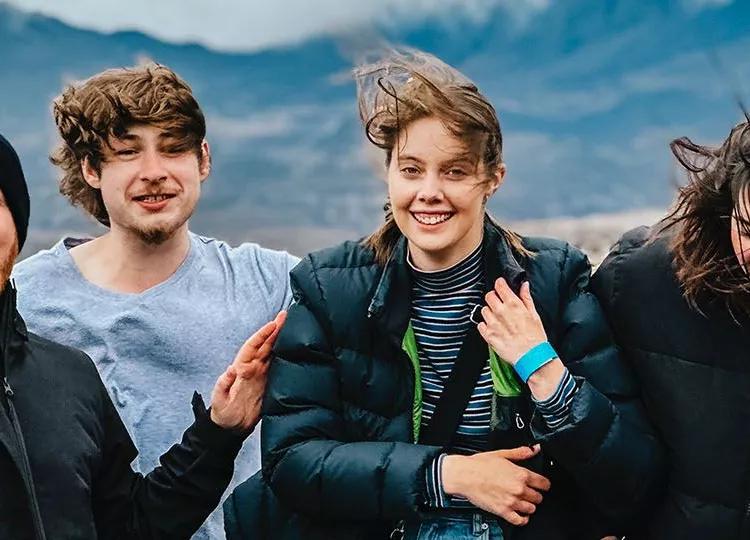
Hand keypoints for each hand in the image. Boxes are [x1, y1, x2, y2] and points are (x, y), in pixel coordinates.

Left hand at [210, 311, 286, 431]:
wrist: (231, 428)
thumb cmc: (223, 413)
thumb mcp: (220, 398)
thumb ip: (224, 383)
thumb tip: (232, 368)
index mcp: (241, 367)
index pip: (253, 346)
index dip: (263, 335)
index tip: (273, 324)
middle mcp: (252, 367)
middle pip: (265, 344)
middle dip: (275, 329)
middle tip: (286, 315)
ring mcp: (262, 374)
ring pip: (273, 352)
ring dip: (281, 338)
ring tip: (292, 325)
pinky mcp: (269, 382)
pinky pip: (279, 365)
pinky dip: (285, 354)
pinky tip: (294, 347)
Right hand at [441, 445, 550, 525]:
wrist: (464, 475)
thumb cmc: (479, 464)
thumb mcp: (502, 454)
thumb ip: (521, 452)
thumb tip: (534, 449)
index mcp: (520, 474)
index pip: (544, 484)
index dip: (544, 484)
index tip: (541, 485)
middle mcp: (518, 489)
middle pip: (538, 498)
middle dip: (535, 495)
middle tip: (528, 492)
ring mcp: (511, 502)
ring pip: (531, 509)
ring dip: (529, 506)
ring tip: (523, 501)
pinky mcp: (503, 511)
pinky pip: (519, 520)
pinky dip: (523, 519)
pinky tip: (521, 515)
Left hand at [478, 279, 546, 364]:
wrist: (532, 357)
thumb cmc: (535, 337)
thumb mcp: (534, 314)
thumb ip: (526, 298)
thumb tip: (524, 285)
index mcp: (513, 305)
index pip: (499, 286)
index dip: (500, 284)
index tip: (501, 286)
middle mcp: (501, 312)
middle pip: (489, 296)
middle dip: (494, 297)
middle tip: (499, 303)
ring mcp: (493, 324)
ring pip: (484, 310)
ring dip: (489, 312)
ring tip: (498, 318)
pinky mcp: (488, 335)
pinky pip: (480, 325)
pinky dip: (485, 325)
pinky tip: (493, 328)